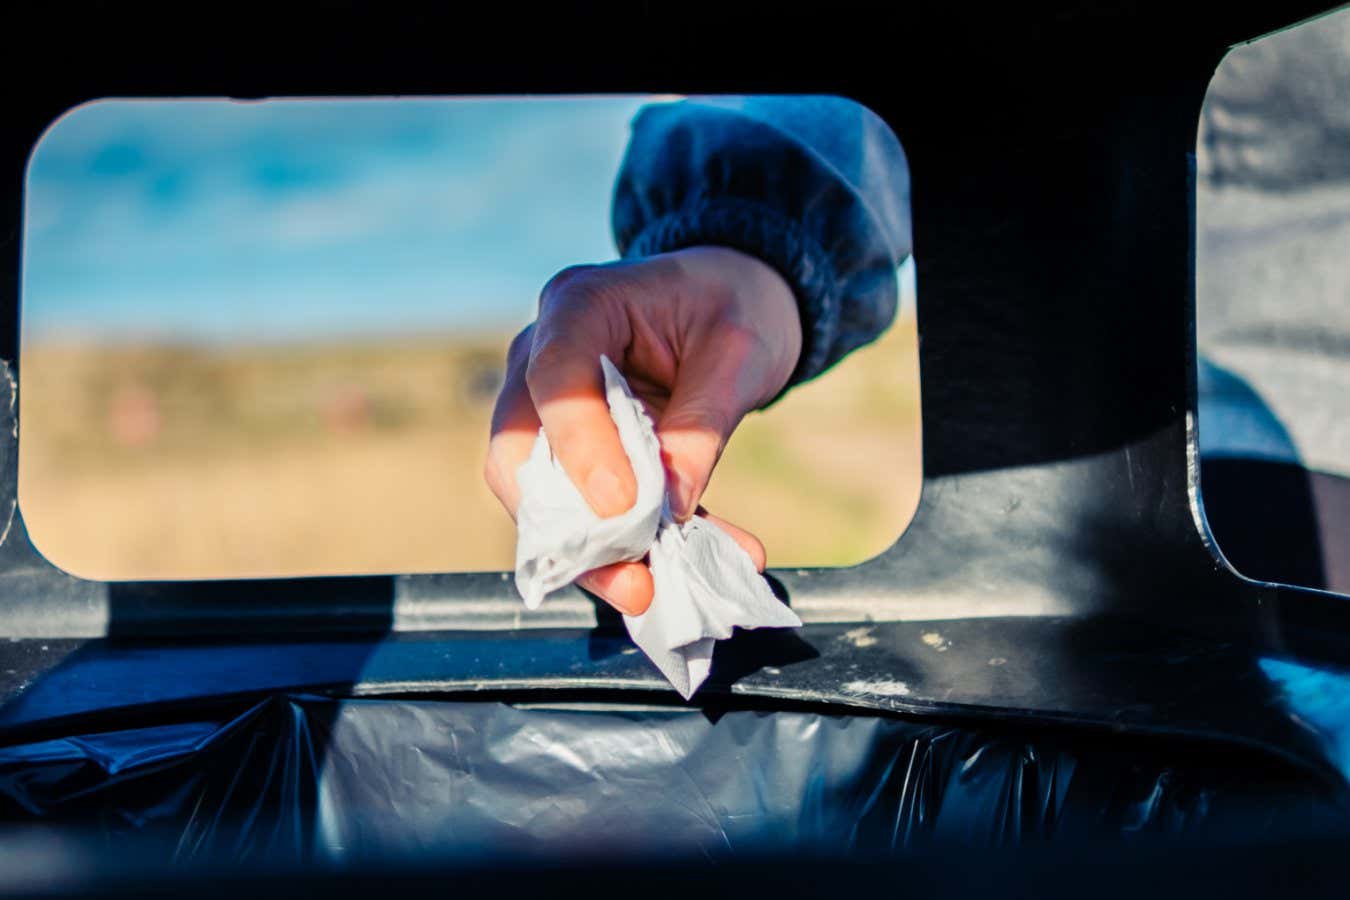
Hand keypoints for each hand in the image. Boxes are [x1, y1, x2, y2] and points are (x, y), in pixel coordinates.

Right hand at [485, 245, 801, 615]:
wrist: (734, 299)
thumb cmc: (733, 306)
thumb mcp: (739, 354)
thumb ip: (701, 425)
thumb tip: (672, 507)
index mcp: (580, 305)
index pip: (556, 378)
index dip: (581, 448)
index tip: (625, 507)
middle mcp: (542, 356)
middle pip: (520, 451)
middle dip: (568, 525)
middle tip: (632, 576)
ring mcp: (546, 406)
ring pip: (539, 495)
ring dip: (593, 553)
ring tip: (651, 590)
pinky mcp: (572, 450)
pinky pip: (580, 509)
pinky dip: (626, 548)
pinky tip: (678, 570)